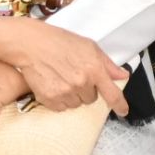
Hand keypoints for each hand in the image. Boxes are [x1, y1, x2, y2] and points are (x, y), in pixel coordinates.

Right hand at [0, 18, 130, 113]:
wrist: (32, 44)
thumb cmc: (60, 42)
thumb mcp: (90, 47)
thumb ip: (107, 64)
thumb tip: (122, 75)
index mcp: (94, 69)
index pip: (112, 94)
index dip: (120, 105)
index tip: (123, 111)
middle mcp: (81, 82)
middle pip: (91, 99)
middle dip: (86, 90)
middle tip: (75, 76)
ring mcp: (64, 92)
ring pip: (76, 104)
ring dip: (72, 96)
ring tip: (63, 79)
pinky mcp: (49, 98)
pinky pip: (61, 108)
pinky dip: (59, 100)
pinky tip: (54, 85)